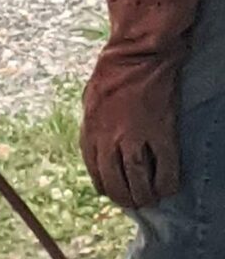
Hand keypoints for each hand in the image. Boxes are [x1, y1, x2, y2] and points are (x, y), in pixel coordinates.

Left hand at [81, 47, 181, 209]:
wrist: (137, 55)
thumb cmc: (110, 74)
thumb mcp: (89, 103)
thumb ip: (93, 126)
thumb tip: (98, 145)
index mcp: (89, 134)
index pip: (95, 172)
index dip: (104, 186)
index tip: (111, 193)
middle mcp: (109, 140)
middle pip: (115, 180)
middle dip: (124, 197)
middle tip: (134, 203)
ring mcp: (134, 137)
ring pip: (137, 178)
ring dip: (144, 194)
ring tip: (150, 201)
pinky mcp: (160, 131)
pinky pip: (165, 164)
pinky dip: (167, 180)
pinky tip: (169, 189)